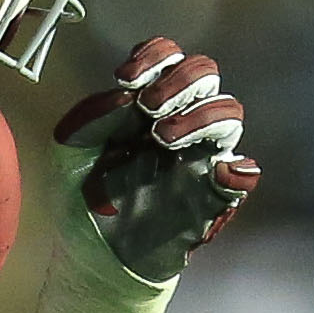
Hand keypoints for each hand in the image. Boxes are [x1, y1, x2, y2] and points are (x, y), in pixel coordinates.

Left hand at [55, 40, 258, 282]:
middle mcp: (180, 120)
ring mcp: (201, 155)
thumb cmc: (85, 198)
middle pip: (205, 73)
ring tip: (162, 139)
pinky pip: (243, 175)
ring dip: (199, 116)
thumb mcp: (70, 152)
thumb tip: (126, 98)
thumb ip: (90, 118)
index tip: (127, 79)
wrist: (94, 256)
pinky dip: (238, 169)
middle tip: (148, 108)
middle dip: (178, 81)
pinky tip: (216, 171)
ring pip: (228, 112)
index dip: (155, 56)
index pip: (169, 57)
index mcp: (148, 103)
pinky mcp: (214, 195)